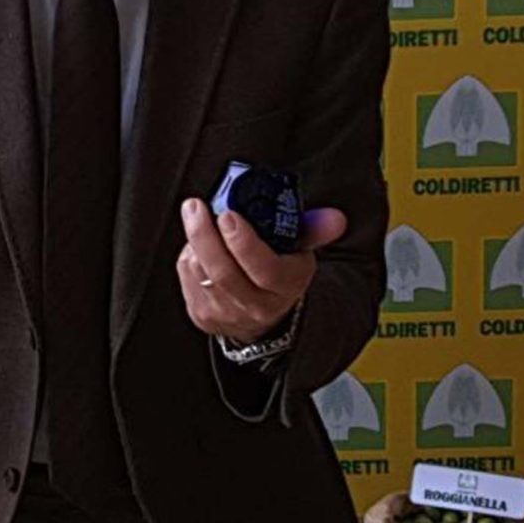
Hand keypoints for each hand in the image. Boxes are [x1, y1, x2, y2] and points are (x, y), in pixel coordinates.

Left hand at [176, 197, 347, 341]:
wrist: (264, 316)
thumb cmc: (280, 272)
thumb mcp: (301, 251)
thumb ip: (315, 229)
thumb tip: (335, 218)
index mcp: (286, 287)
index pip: (265, 270)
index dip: (244, 243)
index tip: (229, 215)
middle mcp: (256, 306)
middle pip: (225, 273)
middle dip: (205, 235)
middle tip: (196, 206)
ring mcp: (226, 314)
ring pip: (201, 273)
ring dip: (194, 240)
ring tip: (196, 215)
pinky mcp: (202, 315)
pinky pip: (187, 279)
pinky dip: (188, 255)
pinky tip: (196, 242)